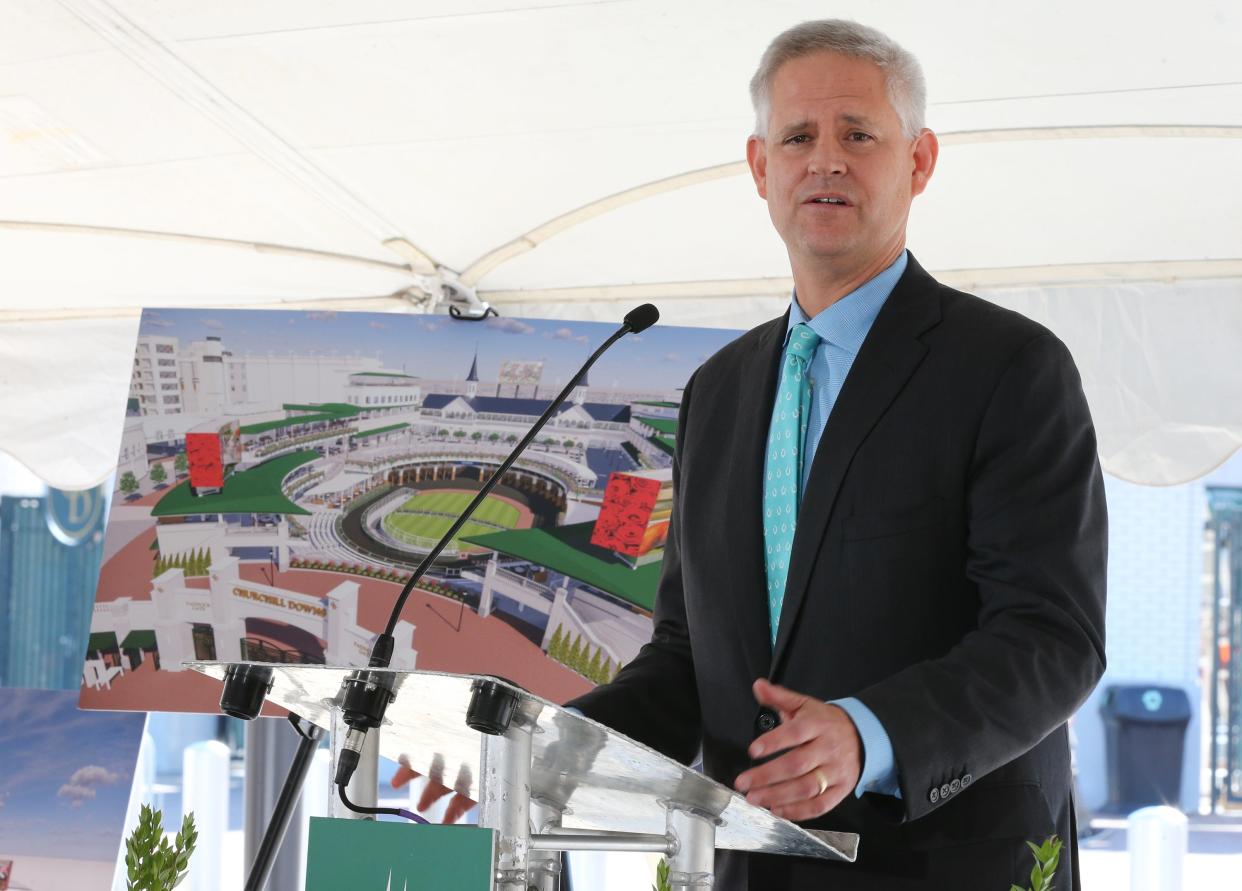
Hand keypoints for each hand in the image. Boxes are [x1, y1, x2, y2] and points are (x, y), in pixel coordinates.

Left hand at [733, 678, 861, 820]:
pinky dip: (798, 811)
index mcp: (818, 725)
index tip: (752, 750)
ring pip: (807, 788)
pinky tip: (778, 810)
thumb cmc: (824, 722)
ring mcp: (836, 772)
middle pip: (797, 765)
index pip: (795, 733)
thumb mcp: (803, 704)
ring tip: (754, 798)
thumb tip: (758, 685)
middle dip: (767, 776)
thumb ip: (779, 696)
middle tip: (743, 783)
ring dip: (778, 796)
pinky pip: (820, 805)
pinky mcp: (841, 790)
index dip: (773, 742)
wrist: (861, 736)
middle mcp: (828, 749)